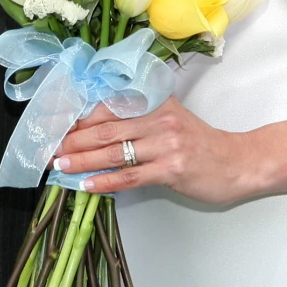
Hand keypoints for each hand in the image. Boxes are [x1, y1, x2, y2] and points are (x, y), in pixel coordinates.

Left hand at [52, 99, 262, 205]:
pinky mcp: (172, 168)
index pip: (107, 105)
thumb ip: (137, 119)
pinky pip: (130, 176)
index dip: (77, 117)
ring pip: (114, 151)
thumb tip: (92, 131)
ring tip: (60, 166)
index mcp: (155, 100)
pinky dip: (105, 181)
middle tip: (48, 148)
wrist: (238, 163)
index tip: (54, 126)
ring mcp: (166, 143)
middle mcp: (159, 117)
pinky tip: (87, 185)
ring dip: (81, 160)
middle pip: (105, 128)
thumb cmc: (199, 144)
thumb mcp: (169, 119)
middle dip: (72, 139)